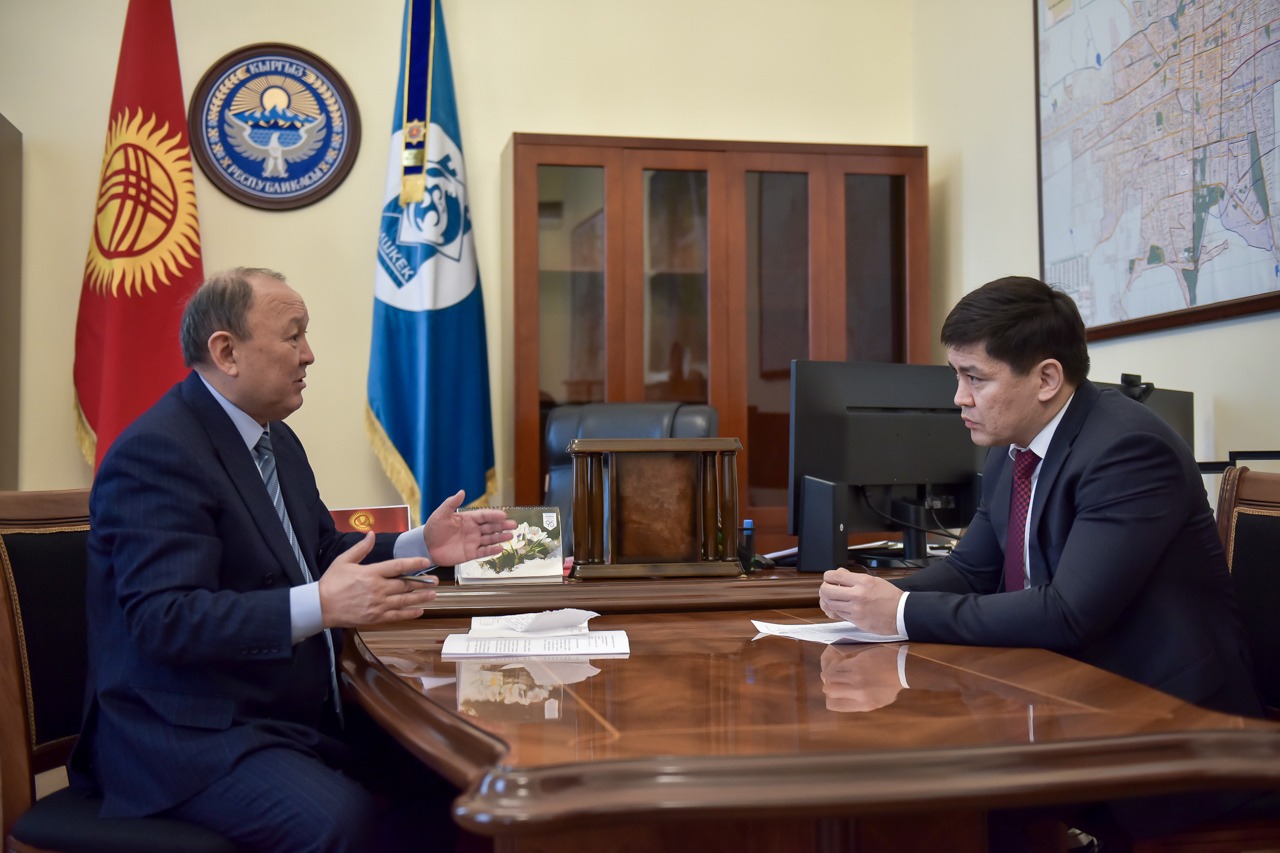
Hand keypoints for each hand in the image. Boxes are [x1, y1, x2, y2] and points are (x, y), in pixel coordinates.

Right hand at [317, 532, 438, 626]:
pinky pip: (396, 616)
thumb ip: (361, 548)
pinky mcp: (375, 617)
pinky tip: (419, 611)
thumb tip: (371, 534)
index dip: (413, 563)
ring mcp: (377, 604)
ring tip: (433, 595)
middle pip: (405, 585)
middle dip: (422, 583)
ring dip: (420, 598)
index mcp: (371, 573)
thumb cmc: (331, 583)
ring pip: (404, 601)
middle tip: (435, 581)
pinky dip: (409, 614)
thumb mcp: (344, 561)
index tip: (426, 561)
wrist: (319, 607)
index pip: (397, 566)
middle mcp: (377, 589)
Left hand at [421, 490, 516, 565]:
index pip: (484, 516)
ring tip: (510, 536)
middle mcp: (473, 530)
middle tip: (513, 525)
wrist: (426, 546)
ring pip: (490, 539)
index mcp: (468, 519)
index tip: (504, 515)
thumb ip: (451, 503)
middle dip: (502, 526)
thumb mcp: (441, 514)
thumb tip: (462, 491)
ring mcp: (472, 542)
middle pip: (491, 527)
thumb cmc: (433, 529)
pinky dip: (492, 551)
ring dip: (500, 537)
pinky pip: (483, 552)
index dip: (494, 515)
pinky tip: (500, 548)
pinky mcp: (470, 554)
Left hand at [818, 568, 902, 634]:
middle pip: (827, 591)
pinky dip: (836, 611)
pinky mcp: (857, 621)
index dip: (828, 576)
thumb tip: (839, 572)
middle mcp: (858, 595)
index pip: (835, 576)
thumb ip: (854, 577)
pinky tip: (839, 608)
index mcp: (863, 582)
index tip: (829, 578)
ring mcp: (856, 609)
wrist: (902, 614)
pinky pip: (839, 615)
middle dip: (824, 589)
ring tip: (832, 599)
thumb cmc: (890, 596)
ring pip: (830, 604)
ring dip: (828, 601)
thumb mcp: (874, 580)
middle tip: (827, 589)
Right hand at [820, 644, 903, 712]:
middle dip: (827, 685)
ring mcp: (856, 677)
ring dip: (829, 673)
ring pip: (829, 676)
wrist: (902, 668)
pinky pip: (837, 665)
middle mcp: (857, 692)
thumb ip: (861, 703)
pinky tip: (839, 661)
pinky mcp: (856, 664)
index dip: (830, 699)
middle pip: (829, 690)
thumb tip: (844, 701)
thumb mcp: (879, 701)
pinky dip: (835, 663)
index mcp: (863, 705)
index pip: (833, 705)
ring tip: (834, 670)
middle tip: (832, 680)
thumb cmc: (892, 685)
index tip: (834, 693)